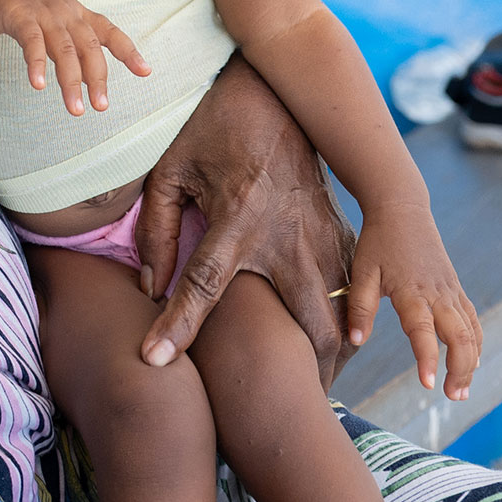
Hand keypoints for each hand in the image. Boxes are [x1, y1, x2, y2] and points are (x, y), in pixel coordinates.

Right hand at [0, 0, 150, 115]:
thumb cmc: (23, 11)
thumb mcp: (53, 24)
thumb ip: (71, 46)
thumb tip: (91, 80)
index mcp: (77, 13)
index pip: (109, 31)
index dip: (128, 51)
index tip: (145, 72)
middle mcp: (65, 11)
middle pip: (88, 47)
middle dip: (97, 79)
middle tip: (100, 107)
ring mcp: (42, 12)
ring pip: (63, 49)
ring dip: (71, 81)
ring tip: (75, 109)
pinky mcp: (18, 14)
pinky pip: (31, 41)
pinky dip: (36, 64)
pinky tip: (38, 85)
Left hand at [134, 54, 356, 378]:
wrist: (280, 90)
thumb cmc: (214, 129)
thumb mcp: (172, 169)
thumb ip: (156, 229)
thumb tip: (148, 285)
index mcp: (238, 217)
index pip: (201, 286)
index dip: (175, 326)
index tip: (154, 363)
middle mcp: (287, 234)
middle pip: (306, 322)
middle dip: (307, 371)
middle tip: (292, 410)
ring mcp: (322, 235)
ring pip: (342, 312)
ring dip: (335, 352)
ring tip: (318, 389)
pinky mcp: (341, 231)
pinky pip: (353, 289)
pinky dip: (350, 322)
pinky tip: (341, 348)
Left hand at [346, 200, 482, 399]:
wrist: (402, 208)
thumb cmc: (378, 241)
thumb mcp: (361, 271)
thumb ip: (359, 307)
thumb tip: (355, 340)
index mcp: (411, 291)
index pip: (423, 332)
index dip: (426, 359)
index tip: (427, 385)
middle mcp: (437, 294)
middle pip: (460, 337)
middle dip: (460, 370)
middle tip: (453, 397)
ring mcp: (450, 290)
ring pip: (471, 331)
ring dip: (471, 362)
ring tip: (461, 390)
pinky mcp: (455, 287)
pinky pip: (472, 319)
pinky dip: (476, 342)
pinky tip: (472, 361)